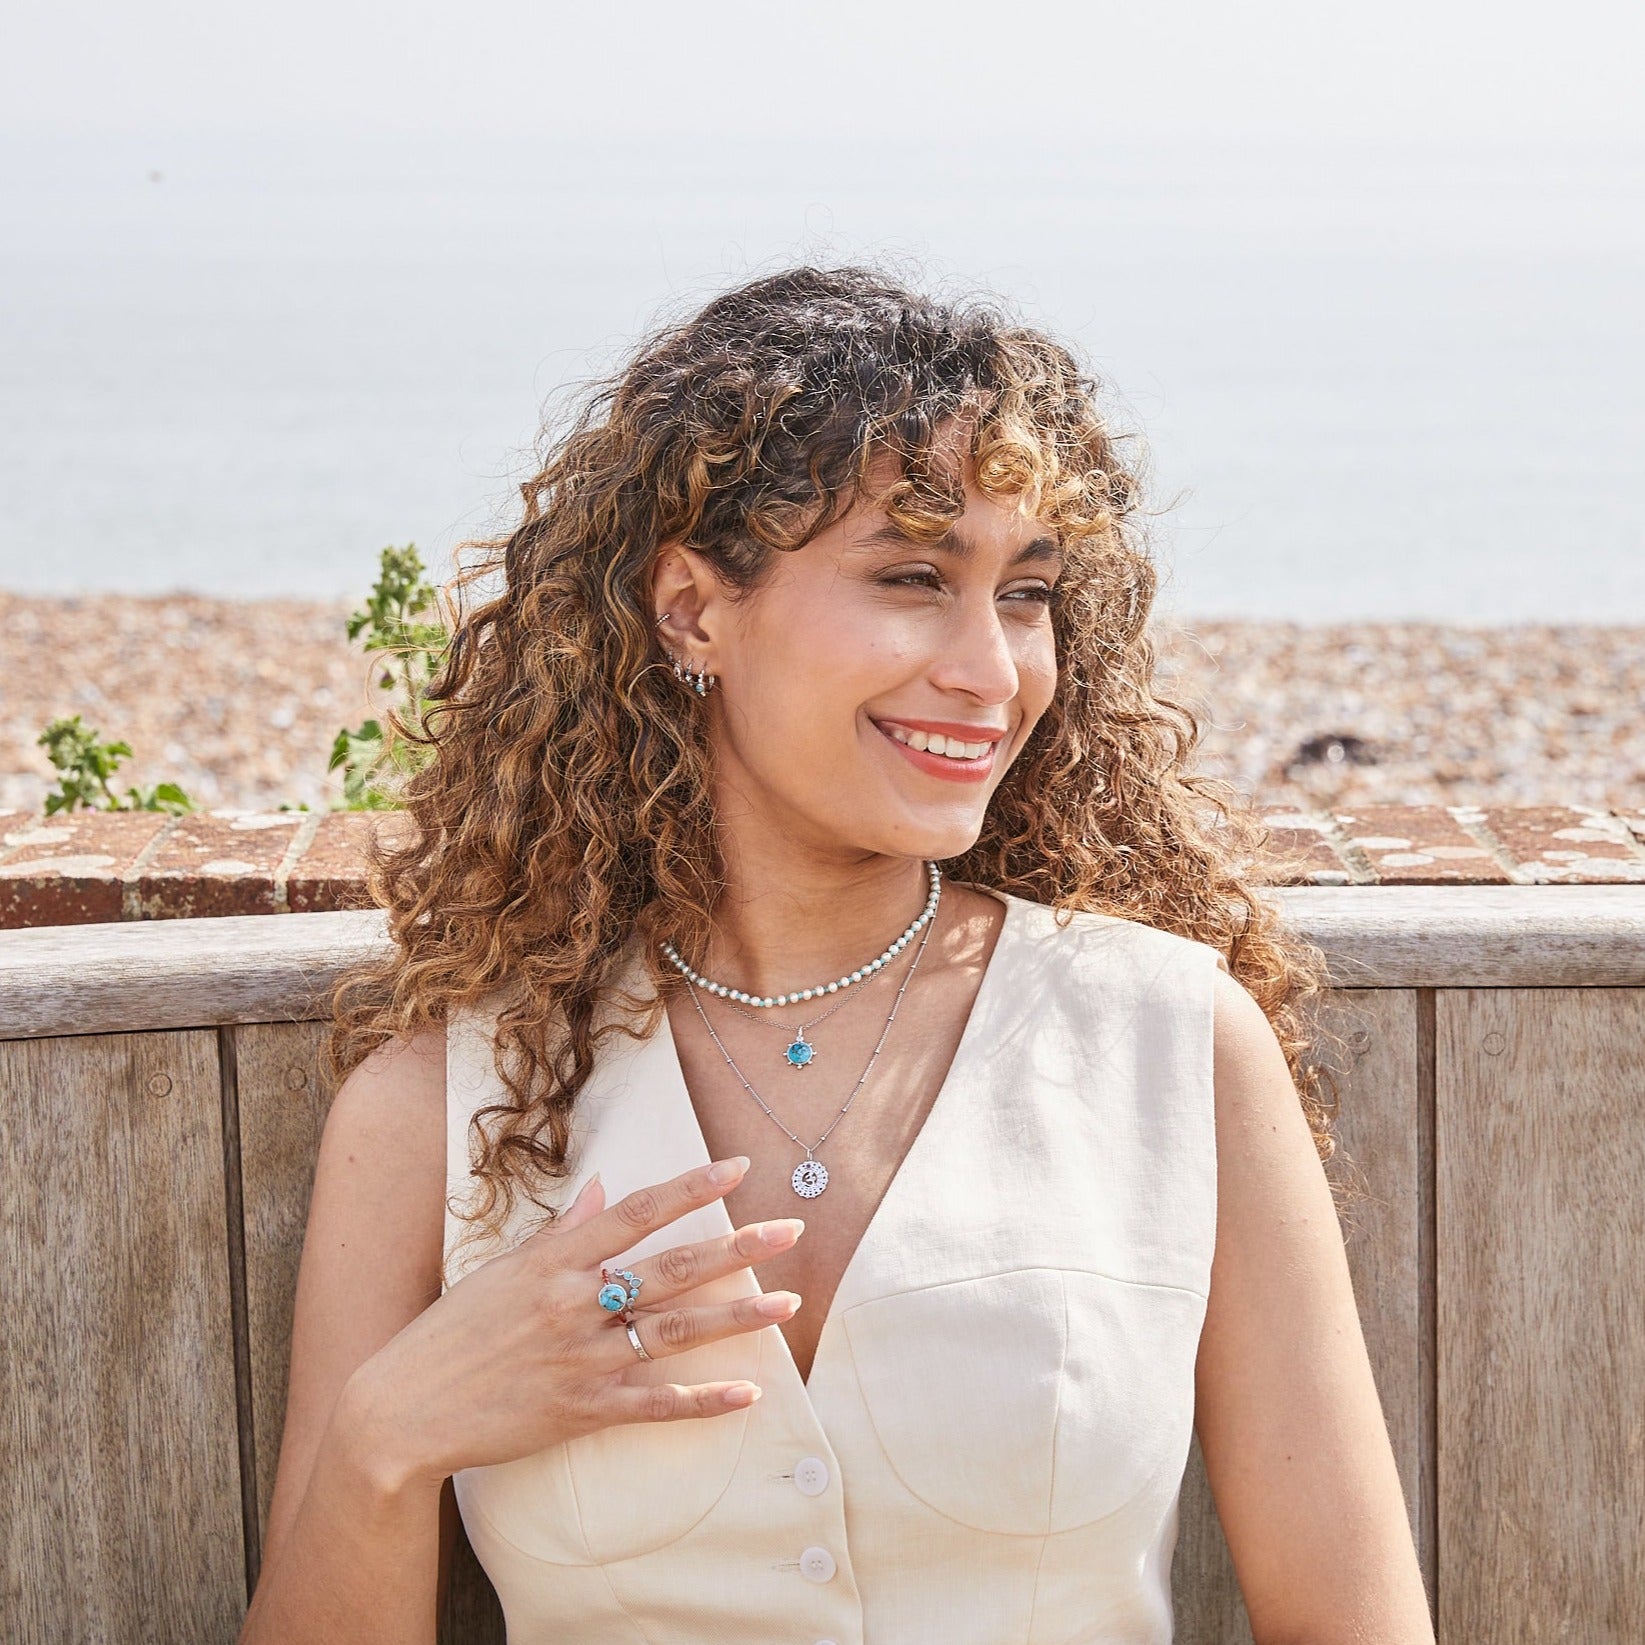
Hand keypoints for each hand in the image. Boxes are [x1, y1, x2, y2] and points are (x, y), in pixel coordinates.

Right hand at [347, 1156, 803, 1487]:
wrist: (402, 1409)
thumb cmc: (452, 1331)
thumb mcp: (503, 1270)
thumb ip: (561, 1232)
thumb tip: (603, 1189)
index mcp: (554, 1260)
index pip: (636, 1212)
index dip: (691, 1188)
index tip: (738, 1167)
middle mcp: (573, 1303)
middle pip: (671, 1269)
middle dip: (738, 1248)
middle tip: (790, 1230)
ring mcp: (581, 1359)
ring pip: (675, 1332)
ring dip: (737, 1317)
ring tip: (787, 1303)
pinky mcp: (581, 1411)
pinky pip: (655, 1404)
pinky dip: (703, 1401)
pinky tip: (747, 1394)